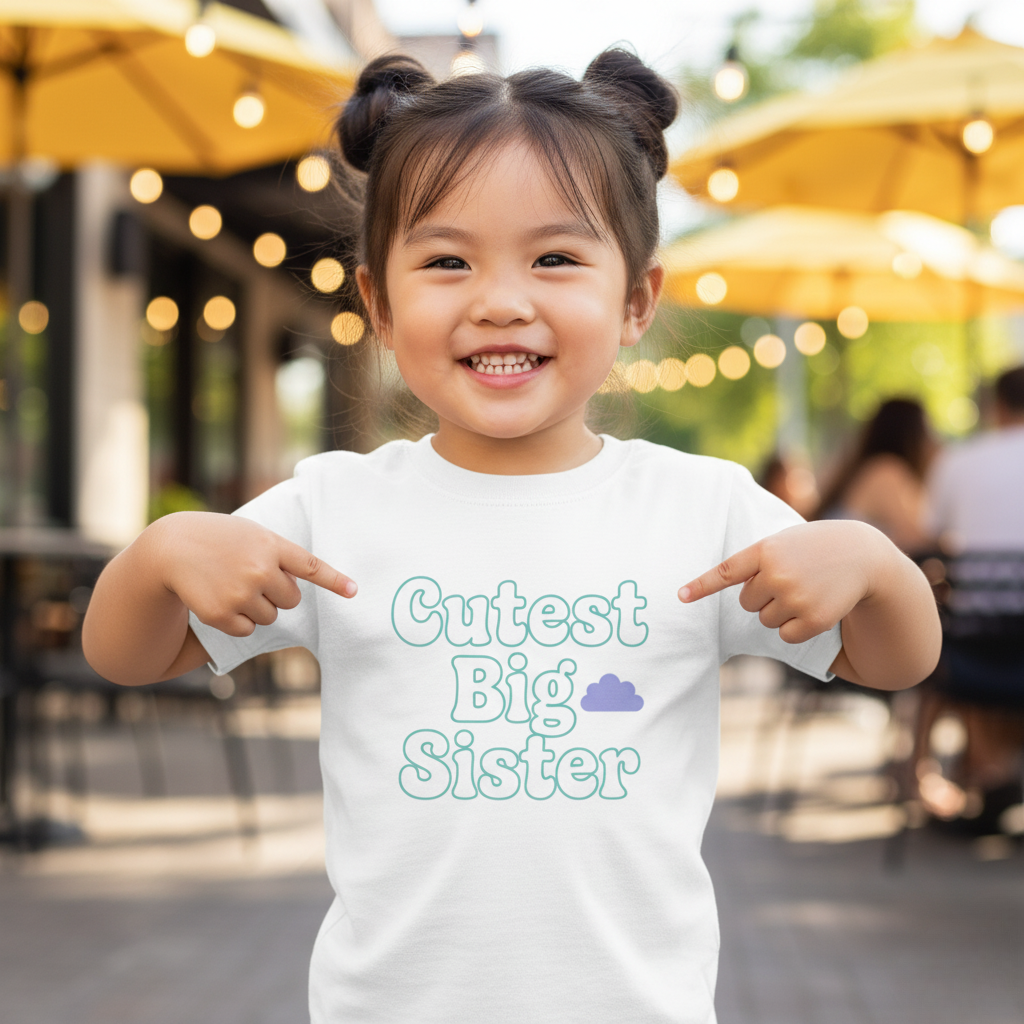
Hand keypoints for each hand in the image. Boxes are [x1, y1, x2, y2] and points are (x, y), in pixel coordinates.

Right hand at [157, 511, 355, 637]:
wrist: (172, 547)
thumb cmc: (219, 539)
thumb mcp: (252, 534)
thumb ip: (278, 554)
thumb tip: (300, 586)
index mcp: (271, 545)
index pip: (310, 566)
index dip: (334, 580)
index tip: (353, 591)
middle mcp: (259, 569)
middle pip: (291, 600)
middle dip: (278, 594)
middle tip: (253, 578)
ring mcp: (241, 593)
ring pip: (270, 617)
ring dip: (257, 608)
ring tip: (233, 585)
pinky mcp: (221, 614)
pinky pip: (248, 630)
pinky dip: (238, 622)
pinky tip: (220, 600)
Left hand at [678, 520, 889, 644]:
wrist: (860, 555)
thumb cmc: (812, 548)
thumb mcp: (782, 543)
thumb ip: (757, 561)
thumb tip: (734, 591)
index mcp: (765, 550)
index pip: (726, 571)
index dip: (702, 586)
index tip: (681, 596)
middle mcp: (777, 574)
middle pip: (747, 603)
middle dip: (762, 596)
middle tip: (788, 580)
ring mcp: (795, 597)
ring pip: (764, 620)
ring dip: (779, 611)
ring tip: (804, 590)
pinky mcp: (813, 619)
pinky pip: (785, 635)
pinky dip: (795, 628)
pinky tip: (813, 607)